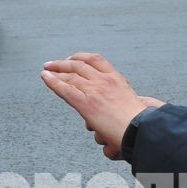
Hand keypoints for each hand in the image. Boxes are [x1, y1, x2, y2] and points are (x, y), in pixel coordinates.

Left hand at [41, 53, 160, 160]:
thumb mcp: (134, 107)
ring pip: (71, 75)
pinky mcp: (86, 104)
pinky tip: (45, 77)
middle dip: (65, 63)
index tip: (73, 59)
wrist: (141, 130)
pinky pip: (65, 89)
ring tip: (47, 69)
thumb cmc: (139, 124)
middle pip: (80, 65)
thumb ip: (118, 110)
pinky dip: (53, 82)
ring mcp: (95, 91)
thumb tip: (111, 127)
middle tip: (54, 64)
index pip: (96, 61)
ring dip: (56, 70)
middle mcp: (105, 81)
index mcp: (118, 79)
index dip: (82, 58)